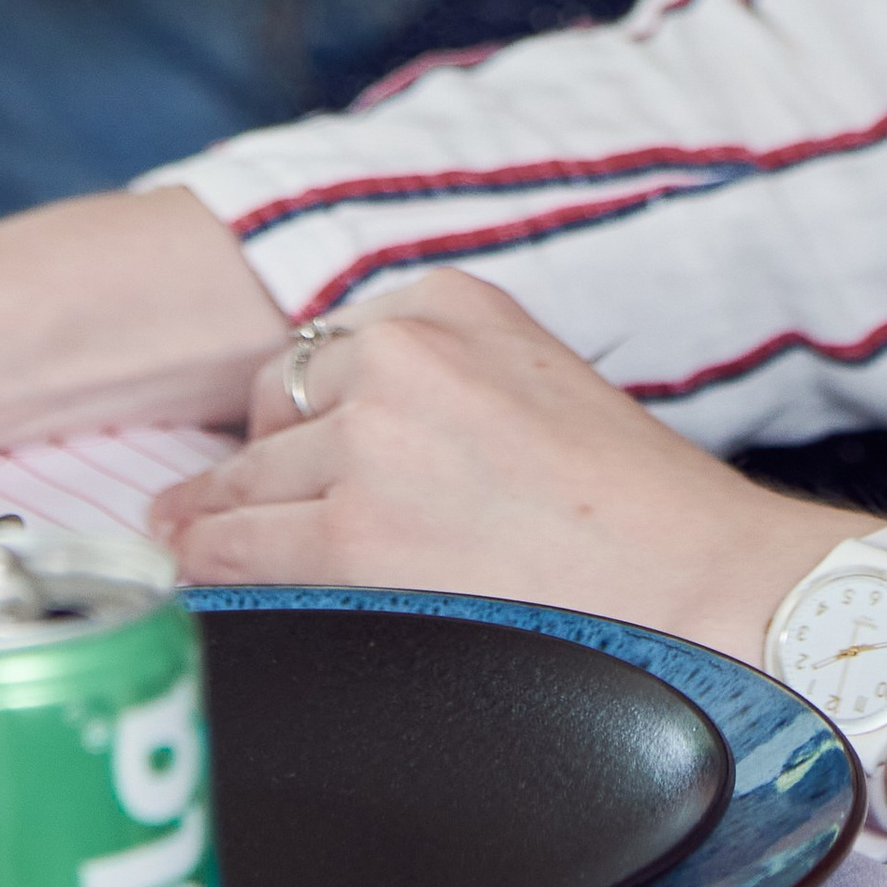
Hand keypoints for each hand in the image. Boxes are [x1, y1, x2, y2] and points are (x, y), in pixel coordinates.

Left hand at [152, 268, 863, 664]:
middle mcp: (400, 352)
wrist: (698, 581)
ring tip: (189, 549)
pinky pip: (235, 552)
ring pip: (242, 482)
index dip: (298, 416)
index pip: (327, 349)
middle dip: (253, 467)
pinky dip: (210, 571)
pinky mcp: (351, 536)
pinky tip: (198, 584)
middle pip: (274, 408)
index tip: (278, 452)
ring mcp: (371, 442)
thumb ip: (436, 377)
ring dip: (221, 522)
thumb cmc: (628, 506)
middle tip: (214, 513)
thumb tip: (322, 432)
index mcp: (446, 302)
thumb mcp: (526, 378)